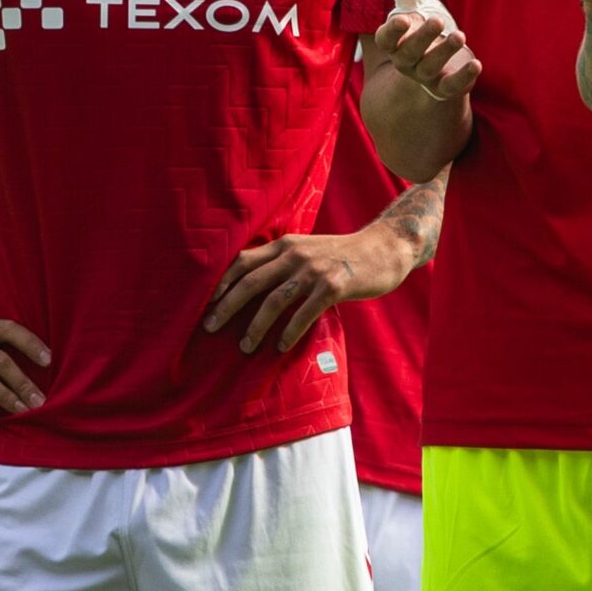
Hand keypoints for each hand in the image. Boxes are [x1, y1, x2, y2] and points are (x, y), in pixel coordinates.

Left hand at [206, 224, 413, 352]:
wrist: (385, 248)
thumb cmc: (343, 254)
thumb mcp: (308, 248)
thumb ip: (283, 260)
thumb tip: (251, 284)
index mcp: (286, 244)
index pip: (243, 261)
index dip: (222, 283)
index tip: (206, 304)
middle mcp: (296, 254)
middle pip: (251, 282)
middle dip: (226, 306)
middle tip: (210, 327)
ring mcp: (315, 270)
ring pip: (274, 301)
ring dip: (255, 327)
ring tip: (245, 346)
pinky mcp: (334, 286)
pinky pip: (304, 313)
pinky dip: (289, 332)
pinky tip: (281, 346)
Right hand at [372, 0, 480, 100]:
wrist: (437, 61)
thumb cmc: (421, 25)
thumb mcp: (413, 2)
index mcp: (394, 41)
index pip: (385, 39)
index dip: (392, 31)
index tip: (402, 20)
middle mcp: (405, 61)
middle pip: (408, 53)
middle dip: (422, 38)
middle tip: (438, 21)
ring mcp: (424, 76)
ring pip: (429, 68)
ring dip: (444, 52)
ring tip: (460, 35)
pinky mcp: (444, 86)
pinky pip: (450, 87)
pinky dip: (463, 78)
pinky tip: (477, 65)